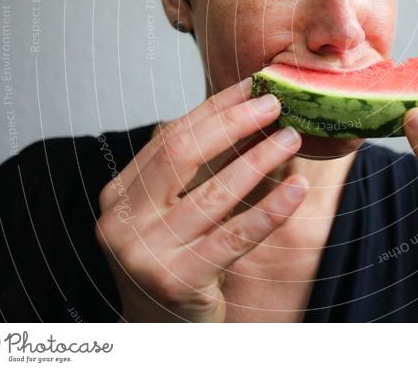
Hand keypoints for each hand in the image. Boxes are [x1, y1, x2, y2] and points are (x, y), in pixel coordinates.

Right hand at [94, 77, 306, 321]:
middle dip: (233, 123)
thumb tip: (242, 112)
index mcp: (120, 194)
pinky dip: (270, 209)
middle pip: (182, 154)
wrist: (159, 330)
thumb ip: (193, 169)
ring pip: (214, 194)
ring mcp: (146, 253)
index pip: (170, 137)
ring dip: (258, 160)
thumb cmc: (174, 261)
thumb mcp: (171, 210)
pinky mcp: (177, 282)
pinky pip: (234, 237)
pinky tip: (297, 189)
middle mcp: (124, 221)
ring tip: (291, 139)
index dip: (215, 108)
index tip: (252, 87)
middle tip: (274, 105)